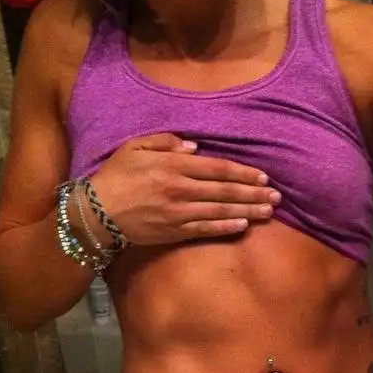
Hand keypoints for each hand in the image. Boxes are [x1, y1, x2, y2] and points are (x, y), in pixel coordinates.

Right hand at [90, 133, 280, 245]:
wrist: (96, 213)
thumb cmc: (115, 176)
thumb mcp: (134, 147)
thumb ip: (164, 141)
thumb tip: (194, 147)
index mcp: (173, 165)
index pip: (217, 169)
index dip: (243, 173)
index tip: (262, 176)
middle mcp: (180, 189)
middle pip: (225, 191)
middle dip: (253, 193)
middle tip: (276, 196)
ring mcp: (179, 212)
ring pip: (221, 211)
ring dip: (248, 211)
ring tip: (269, 211)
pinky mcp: (174, 231)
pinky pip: (206, 229)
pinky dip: (226, 228)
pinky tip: (244, 226)